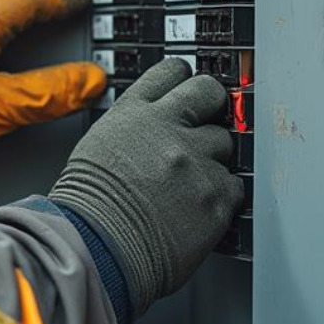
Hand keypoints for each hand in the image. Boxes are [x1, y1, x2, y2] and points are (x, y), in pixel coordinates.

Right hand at [49, 58, 243, 314]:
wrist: (97, 251)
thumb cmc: (89, 209)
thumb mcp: (99, 147)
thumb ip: (134, 128)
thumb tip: (155, 124)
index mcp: (134, 115)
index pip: (171, 72)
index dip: (182, 81)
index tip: (186, 91)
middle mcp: (168, 130)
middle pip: (210, 92)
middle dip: (212, 106)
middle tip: (206, 124)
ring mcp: (196, 163)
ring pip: (226, 143)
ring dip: (214, 158)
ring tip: (191, 182)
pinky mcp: (216, 198)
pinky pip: (234, 186)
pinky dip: (221, 196)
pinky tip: (198, 207)